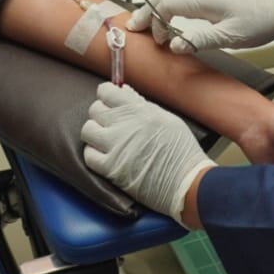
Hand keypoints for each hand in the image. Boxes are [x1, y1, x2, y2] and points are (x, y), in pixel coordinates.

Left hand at [82, 82, 214, 222]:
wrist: (186, 181)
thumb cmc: (181, 150)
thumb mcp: (167, 118)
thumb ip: (142, 105)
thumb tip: (124, 92)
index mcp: (138, 110)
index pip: (106, 92)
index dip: (107, 96)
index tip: (110, 102)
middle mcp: (123, 125)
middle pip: (94, 110)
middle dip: (101, 114)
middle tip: (111, 123)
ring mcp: (115, 147)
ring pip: (87, 130)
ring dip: (95, 133)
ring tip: (106, 140)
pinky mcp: (110, 168)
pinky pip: (88, 155)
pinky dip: (94, 154)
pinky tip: (105, 155)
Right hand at [128, 0, 273, 53]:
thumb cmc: (260, 22)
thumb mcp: (231, 36)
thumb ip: (200, 40)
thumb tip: (173, 45)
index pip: (166, 3)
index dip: (155, 21)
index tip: (157, 40)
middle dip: (146, 11)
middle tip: (133, 28)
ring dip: (156, 9)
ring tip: (146, 26)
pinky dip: (168, 8)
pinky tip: (168, 21)